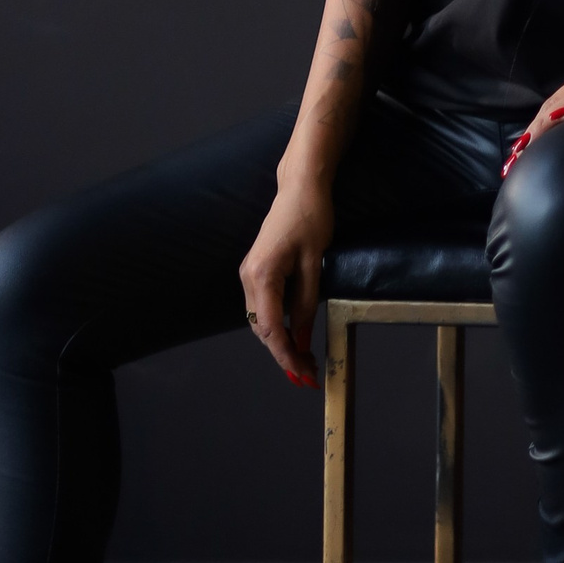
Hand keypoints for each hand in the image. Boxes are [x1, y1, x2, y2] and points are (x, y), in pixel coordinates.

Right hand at [237, 173, 332, 388]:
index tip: (302, 375)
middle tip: (307, 375)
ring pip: (260, 320)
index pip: (271, 328)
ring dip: (279, 342)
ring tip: (304, 361)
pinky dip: (276, 326)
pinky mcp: (254, 271)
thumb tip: (302, 338)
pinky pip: (263, 307)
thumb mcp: (316, 263)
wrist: (299, 187)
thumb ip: (307, 302)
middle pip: (262, 329)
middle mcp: (248, 277)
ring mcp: (248, 274)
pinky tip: (293, 336)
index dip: (286, 355)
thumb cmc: (311, 217)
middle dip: (283, 354)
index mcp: (262, 275)